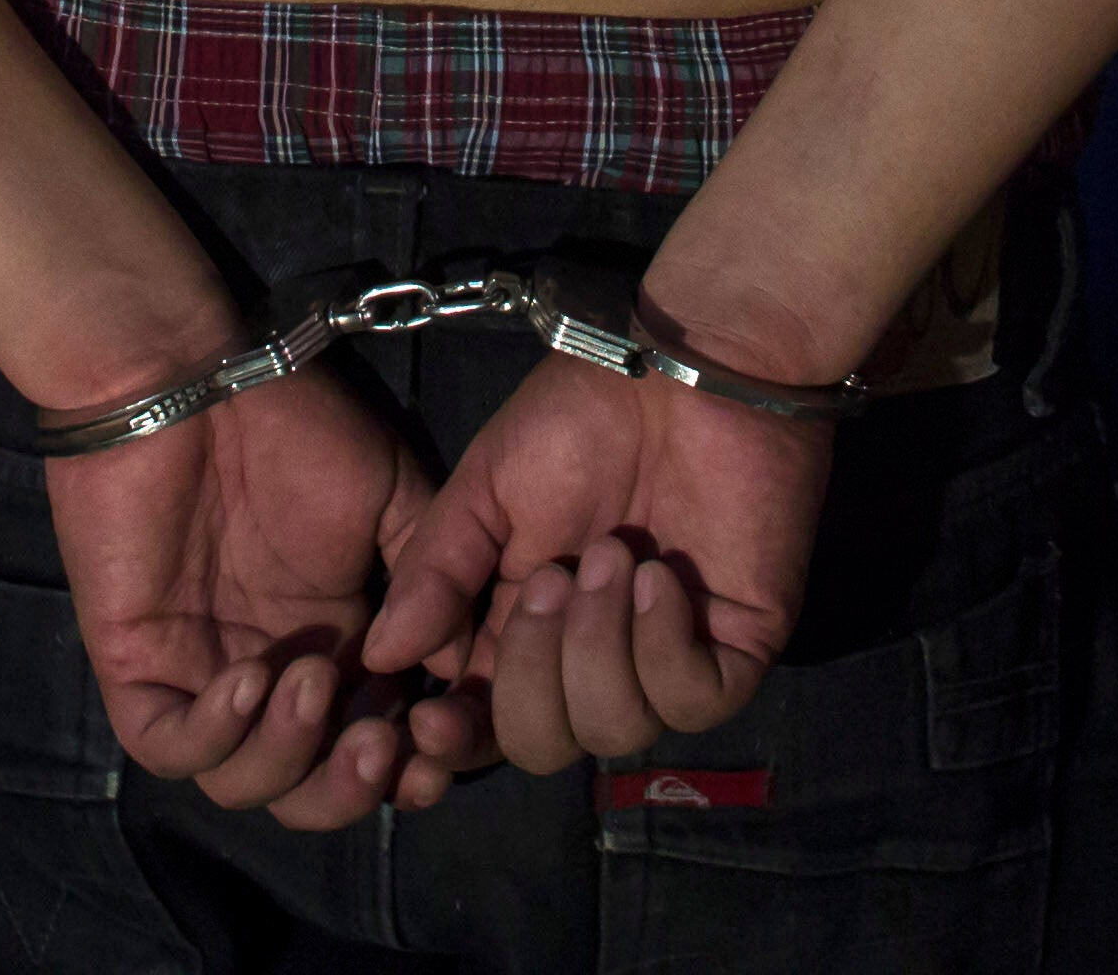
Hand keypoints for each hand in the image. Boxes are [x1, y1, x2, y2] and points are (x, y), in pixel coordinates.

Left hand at [42, 367, 444, 826]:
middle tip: (382, 742)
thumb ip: (435, 582)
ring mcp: (199, 676)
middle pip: (310, 791)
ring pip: (242, 784)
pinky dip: (215, 735)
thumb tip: (460, 670)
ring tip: (317, 681)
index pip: (375, 747)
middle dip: (352, 787)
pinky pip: (168, 746)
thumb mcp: (395, 497)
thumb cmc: (292, 422)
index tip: (441, 750)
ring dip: (291, 757)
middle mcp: (272, 676)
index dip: (410, 769)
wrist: (189, 371)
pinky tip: (250, 676)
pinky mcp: (135, 666)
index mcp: (338, 645)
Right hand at [359, 354, 833, 779]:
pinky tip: (659, 580)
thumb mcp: (486, 488)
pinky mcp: (734, 650)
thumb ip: (436, 572)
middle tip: (552, 578)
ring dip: (598, 645)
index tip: (428, 717)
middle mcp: (592, 661)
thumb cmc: (583, 420)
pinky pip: (691, 704)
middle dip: (531, 674)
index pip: (484, 724)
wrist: (687, 371)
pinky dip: (663, 648)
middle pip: (543, 746)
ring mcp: (666, 660)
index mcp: (525, 632)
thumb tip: (382, 656)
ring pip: (614, 730)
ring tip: (614, 556)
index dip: (456, 739)